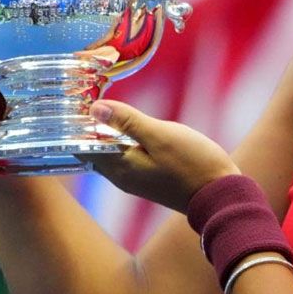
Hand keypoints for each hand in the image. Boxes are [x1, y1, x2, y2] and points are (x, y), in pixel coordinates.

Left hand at [86, 100, 239, 212]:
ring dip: (103, 135)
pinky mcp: (149, 178)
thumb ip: (127, 122)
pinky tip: (127, 128)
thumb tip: (94, 108)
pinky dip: (119, 142)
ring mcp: (136, 180)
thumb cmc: (193, 164)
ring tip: (101, 108)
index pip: (82, 147)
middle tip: (82, 99)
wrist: (220, 194)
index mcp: (119, 167)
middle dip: (85, 128)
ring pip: (109, 155)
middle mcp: (122, 177)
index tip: (71, 101)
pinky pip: (123, 158)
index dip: (74, 125)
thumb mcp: (160, 136)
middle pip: (92, 151)